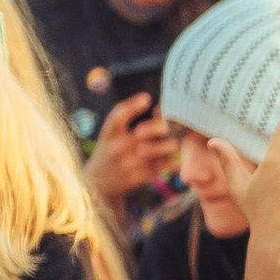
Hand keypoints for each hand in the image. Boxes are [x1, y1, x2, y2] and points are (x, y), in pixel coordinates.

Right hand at [89, 93, 178, 209]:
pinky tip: (179, 155)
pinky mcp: (141, 175)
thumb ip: (129, 120)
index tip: (146, 98)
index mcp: (109, 132)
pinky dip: (175, 158)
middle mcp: (118, 147)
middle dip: (164, 125)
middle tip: (177, 122)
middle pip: (146, 131)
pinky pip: (165, 164)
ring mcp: (130, 163)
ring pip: (162, 148)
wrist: (100, 181)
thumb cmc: (111, 150)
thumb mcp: (112, 133)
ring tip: (179, 138)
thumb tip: (160, 109)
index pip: (118, 115)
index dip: (133, 105)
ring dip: (173, 142)